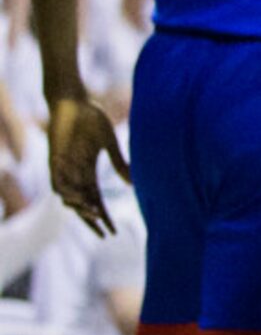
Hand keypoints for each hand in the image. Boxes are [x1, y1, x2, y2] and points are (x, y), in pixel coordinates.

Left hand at [48, 95, 130, 236]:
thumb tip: (132, 182)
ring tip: (94, 214)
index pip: (97, 200)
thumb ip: (119, 161)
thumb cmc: (91, 117)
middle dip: (92, 220)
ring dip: (81, 209)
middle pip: (83, 205)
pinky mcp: (53, 160)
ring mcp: (63, 168)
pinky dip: (67, 193)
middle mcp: (75, 173)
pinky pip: (57, 184)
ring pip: (69, 198)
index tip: (114, 231)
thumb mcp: (109, 142)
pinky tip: (78, 198)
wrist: (71, 100)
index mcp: (89, 171)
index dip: (105, 216)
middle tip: (103, 233)